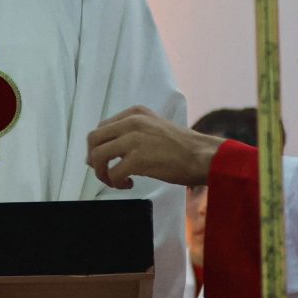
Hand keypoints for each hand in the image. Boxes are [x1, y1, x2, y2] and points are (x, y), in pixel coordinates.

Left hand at [85, 107, 222, 190]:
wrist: (204, 156)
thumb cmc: (182, 147)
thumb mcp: (154, 128)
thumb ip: (132, 133)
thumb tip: (107, 150)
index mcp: (135, 113)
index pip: (102, 127)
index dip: (98, 146)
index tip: (104, 160)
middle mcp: (131, 122)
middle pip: (93, 139)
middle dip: (94, 158)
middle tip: (104, 172)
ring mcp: (134, 139)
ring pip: (98, 156)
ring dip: (101, 172)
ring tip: (115, 181)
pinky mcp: (138, 159)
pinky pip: (113, 173)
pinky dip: (115, 182)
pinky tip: (128, 184)